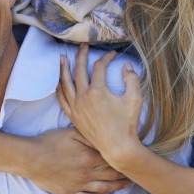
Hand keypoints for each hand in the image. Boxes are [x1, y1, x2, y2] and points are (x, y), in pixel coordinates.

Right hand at [25, 127, 130, 193]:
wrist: (31, 158)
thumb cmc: (50, 142)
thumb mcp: (71, 132)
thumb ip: (90, 136)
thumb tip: (105, 139)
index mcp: (89, 157)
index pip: (112, 160)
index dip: (124, 160)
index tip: (132, 159)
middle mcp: (87, 173)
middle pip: (111, 175)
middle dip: (124, 175)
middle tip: (135, 174)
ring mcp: (79, 185)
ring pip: (103, 189)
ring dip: (117, 187)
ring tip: (126, 186)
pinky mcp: (69, 193)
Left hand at [56, 44, 144, 167]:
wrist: (117, 147)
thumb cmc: (127, 124)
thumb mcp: (135, 99)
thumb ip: (132, 79)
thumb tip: (126, 65)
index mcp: (98, 91)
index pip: (99, 66)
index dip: (107, 57)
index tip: (113, 54)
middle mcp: (83, 97)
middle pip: (79, 70)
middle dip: (81, 55)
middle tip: (83, 46)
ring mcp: (76, 107)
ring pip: (65, 83)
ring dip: (64, 69)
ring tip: (62, 58)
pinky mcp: (73, 116)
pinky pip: (62, 99)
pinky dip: (59, 88)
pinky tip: (58, 82)